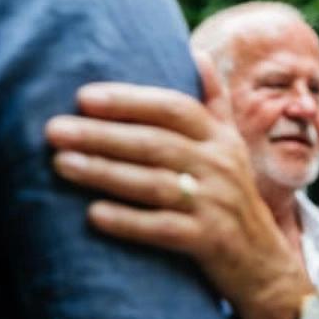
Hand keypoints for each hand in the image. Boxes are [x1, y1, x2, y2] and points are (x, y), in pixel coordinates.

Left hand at [44, 64, 311, 318]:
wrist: (264, 264)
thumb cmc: (234, 198)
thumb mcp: (231, 147)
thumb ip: (213, 103)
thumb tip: (197, 53)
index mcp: (220, 139)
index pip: (174, 108)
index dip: (130, 101)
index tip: (84, 97)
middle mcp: (221, 166)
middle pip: (156, 143)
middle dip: (102, 135)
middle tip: (53, 130)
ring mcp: (216, 204)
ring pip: (154, 183)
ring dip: (105, 173)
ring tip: (61, 164)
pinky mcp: (210, 241)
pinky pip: (164, 228)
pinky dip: (128, 221)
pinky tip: (93, 215)